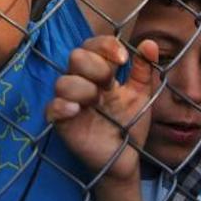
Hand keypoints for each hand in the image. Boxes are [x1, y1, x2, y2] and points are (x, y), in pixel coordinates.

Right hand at [47, 37, 158, 182]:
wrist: (126, 157)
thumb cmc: (130, 123)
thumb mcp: (141, 95)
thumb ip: (144, 69)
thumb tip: (149, 43)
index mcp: (99, 71)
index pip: (92, 45)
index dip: (105, 45)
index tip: (123, 59)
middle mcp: (81, 81)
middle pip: (75, 56)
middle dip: (95, 66)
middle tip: (110, 84)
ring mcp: (69, 101)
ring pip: (62, 81)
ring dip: (82, 87)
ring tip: (97, 101)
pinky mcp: (61, 122)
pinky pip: (51, 108)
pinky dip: (62, 106)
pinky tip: (77, 110)